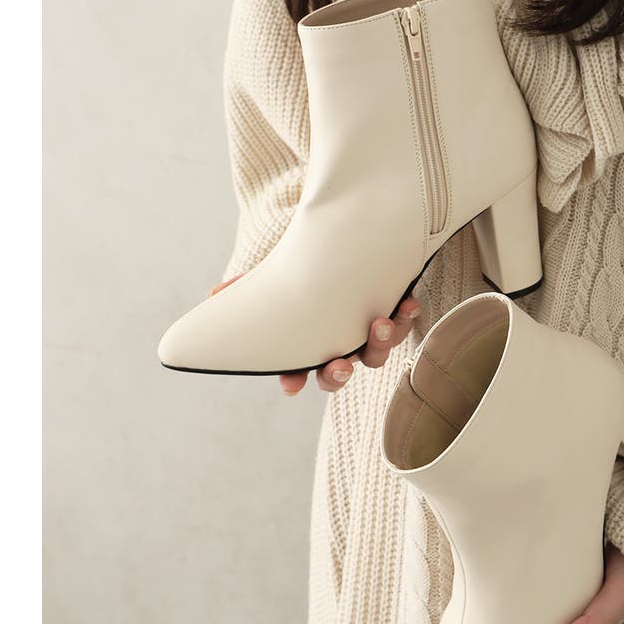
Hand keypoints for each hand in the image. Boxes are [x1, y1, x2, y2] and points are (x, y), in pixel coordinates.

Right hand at [207, 275, 420, 394]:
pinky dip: (405, 317)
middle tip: (339, 364)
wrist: (341, 239)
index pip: (298, 371)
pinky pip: (400, 324)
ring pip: (373, 354)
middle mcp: (336, 344)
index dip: (294, 380)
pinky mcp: (390, 313)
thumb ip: (248, 285)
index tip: (290, 384)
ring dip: (377, 344)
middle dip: (337, 374)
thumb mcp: (274, 273)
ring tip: (378, 323)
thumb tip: (215, 294)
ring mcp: (364, 332)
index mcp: (307, 342)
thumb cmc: (301, 265)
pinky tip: (408, 303)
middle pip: (337, 374)